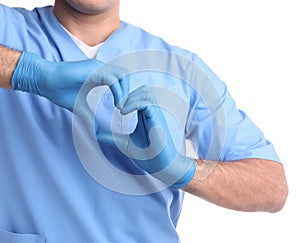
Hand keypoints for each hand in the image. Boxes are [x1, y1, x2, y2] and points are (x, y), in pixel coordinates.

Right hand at [12, 51, 128, 134]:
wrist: (44, 81)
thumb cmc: (59, 90)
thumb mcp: (80, 108)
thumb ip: (89, 118)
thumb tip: (95, 134)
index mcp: (100, 76)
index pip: (120, 81)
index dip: (124, 95)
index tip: (122, 111)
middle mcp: (101, 69)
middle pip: (125, 76)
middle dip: (128, 93)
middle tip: (124, 110)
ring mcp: (98, 68)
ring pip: (123, 76)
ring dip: (125, 93)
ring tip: (121, 108)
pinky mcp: (94, 70)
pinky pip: (113, 80)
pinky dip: (118, 92)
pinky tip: (116, 105)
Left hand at [97, 86, 195, 188]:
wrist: (160, 165)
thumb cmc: (146, 155)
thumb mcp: (123, 143)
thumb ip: (110, 137)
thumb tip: (94, 134)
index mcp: (145, 114)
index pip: (137, 95)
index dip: (125, 95)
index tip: (112, 103)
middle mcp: (151, 111)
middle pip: (142, 89)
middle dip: (127, 92)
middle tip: (115, 103)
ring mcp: (155, 114)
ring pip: (145, 92)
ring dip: (130, 96)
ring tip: (119, 108)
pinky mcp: (157, 118)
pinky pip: (147, 103)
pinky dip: (134, 104)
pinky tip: (123, 112)